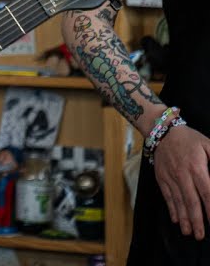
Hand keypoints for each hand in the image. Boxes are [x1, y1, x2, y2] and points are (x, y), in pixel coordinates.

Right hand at [153, 123, 209, 238]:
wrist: (162, 131)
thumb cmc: (189, 139)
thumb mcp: (208, 144)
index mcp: (196, 167)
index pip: (206, 192)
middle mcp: (182, 175)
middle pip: (191, 201)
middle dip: (197, 220)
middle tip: (200, 235)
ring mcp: (170, 177)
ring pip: (178, 201)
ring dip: (184, 218)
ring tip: (189, 232)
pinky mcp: (161, 178)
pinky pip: (167, 196)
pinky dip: (171, 209)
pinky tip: (176, 220)